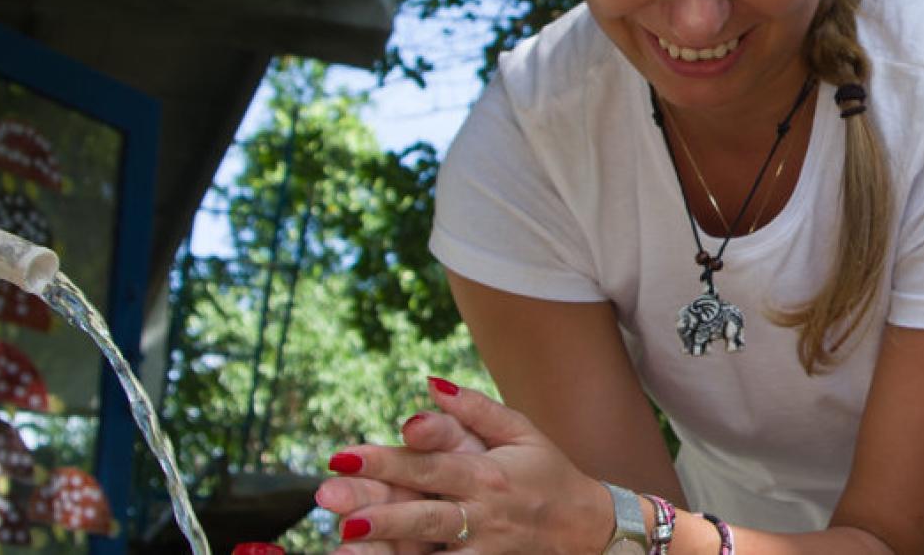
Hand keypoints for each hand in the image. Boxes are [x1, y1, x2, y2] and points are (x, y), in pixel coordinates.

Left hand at [319, 378, 612, 553]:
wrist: (591, 529)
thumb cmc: (549, 473)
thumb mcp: (521, 432)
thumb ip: (475, 409)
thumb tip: (429, 384)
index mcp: (489, 474)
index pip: (429, 465)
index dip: (385, 460)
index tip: (343, 455)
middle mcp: (485, 513)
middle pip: (425, 511)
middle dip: (379, 508)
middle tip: (332, 500)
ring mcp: (487, 548)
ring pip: (432, 552)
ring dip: (389, 547)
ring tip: (347, 543)